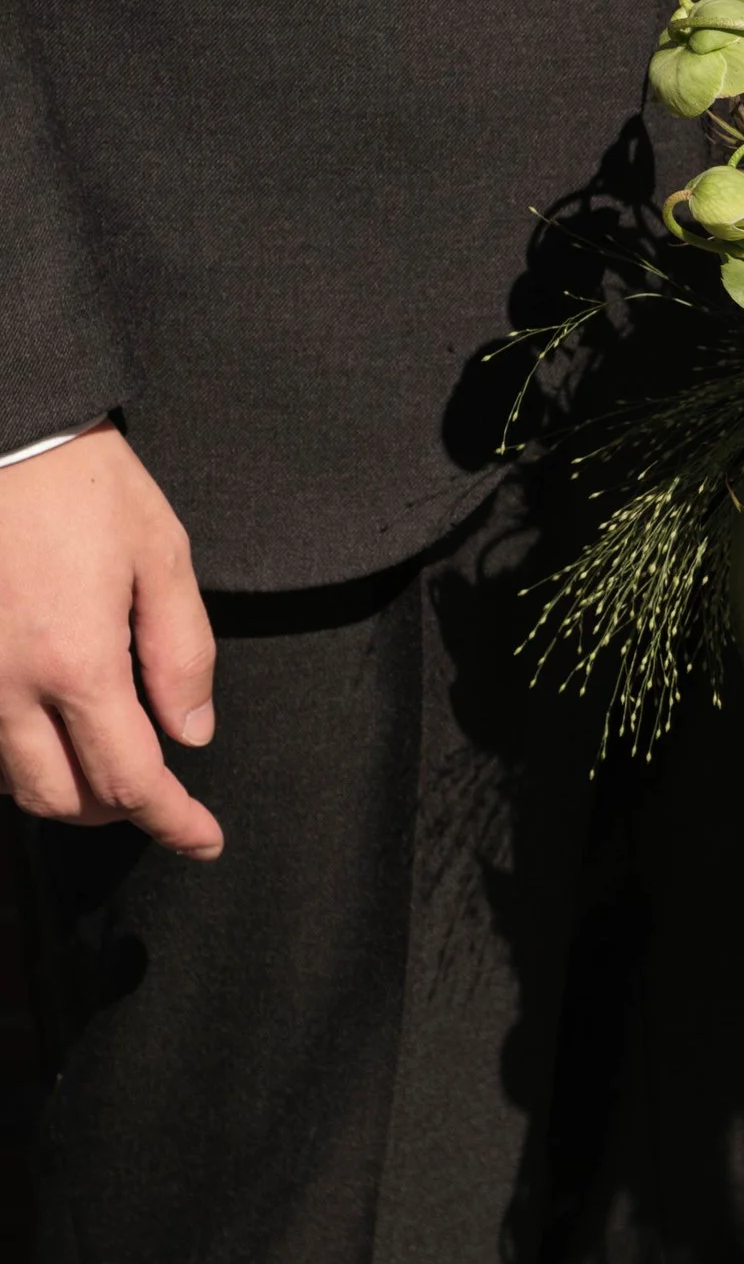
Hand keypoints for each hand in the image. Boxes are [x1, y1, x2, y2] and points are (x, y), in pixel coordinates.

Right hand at [0, 428, 221, 857]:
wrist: (1, 426)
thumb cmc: (78, 481)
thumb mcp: (162, 555)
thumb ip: (183, 654)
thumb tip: (192, 733)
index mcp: (76, 661)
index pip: (131, 780)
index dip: (173, 822)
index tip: (203, 838)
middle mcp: (6, 683)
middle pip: (60, 798)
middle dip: (115, 809)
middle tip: (155, 790)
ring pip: (8, 777)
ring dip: (61, 784)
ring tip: (104, 754)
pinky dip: (16, 751)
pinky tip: (48, 722)